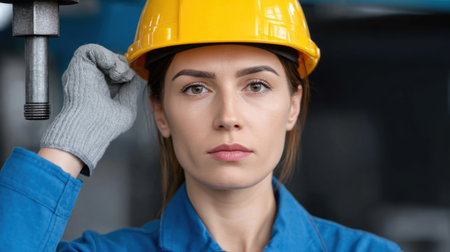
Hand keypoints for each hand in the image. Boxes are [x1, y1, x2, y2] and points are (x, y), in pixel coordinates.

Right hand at [40, 44, 144, 175]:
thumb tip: (134, 77)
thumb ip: (131, 90)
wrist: (90, 127)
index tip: (129, 79)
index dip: (125, 72)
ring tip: (118, 75)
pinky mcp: (78, 66)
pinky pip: (91, 49)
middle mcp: (90, 80)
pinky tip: (111, 70)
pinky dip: (105, 55)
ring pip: (102, 54)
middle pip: (110, 61)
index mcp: (100, 90)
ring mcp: (83, 73)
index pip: (114, 72)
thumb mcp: (126, 106)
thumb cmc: (105, 125)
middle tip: (125, 78)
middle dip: (123, 66)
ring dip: (115, 61)